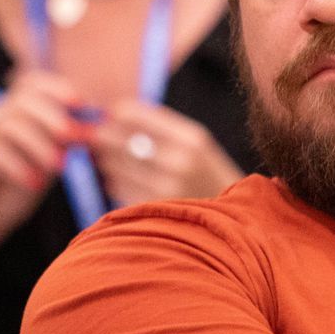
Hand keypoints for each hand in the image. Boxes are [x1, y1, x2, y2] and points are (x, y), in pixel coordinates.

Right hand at [0, 70, 84, 269]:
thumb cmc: (9, 198)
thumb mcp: (43, 167)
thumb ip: (60, 145)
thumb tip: (87, 127)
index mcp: (8, 113)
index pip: (31, 84)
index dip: (56, 89)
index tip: (80, 104)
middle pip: (22, 99)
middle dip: (52, 117)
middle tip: (72, 137)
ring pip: (10, 123)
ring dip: (39, 145)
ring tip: (59, 167)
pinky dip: (17, 166)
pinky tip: (33, 183)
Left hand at [88, 100, 242, 208]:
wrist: (233, 221)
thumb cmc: (209, 175)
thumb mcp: (197, 143)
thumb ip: (161, 126)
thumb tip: (115, 111)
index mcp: (190, 139)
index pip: (132, 115)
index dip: (115, 114)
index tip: (111, 116)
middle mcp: (178, 162)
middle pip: (116, 140)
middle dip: (104, 137)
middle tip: (101, 137)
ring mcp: (165, 189)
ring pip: (113, 165)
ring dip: (108, 160)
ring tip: (116, 159)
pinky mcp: (153, 210)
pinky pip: (118, 188)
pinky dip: (116, 181)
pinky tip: (126, 180)